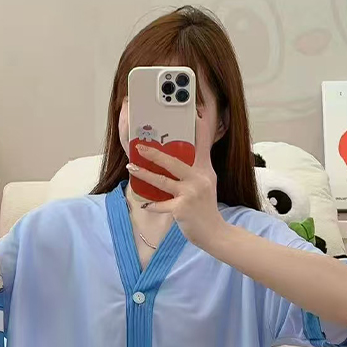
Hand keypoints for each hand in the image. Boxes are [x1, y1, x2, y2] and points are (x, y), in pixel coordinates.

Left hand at [126, 115, 222, 247]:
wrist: (214, 233)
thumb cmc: (205, 208)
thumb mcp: (207, 183)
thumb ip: (195, 168)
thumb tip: (177, 157)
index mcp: (204, 170)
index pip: (202, 144)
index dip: (198, 128)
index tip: (194, 113)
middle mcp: (199, 179)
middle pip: (173, 162)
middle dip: (154, 154)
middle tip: (139, 147)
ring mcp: (190, 194)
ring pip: (162, 181)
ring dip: (144, 174)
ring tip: (131, 167)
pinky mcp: (182, 209)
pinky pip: (161, 204)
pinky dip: (152, 204)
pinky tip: (144, 203)